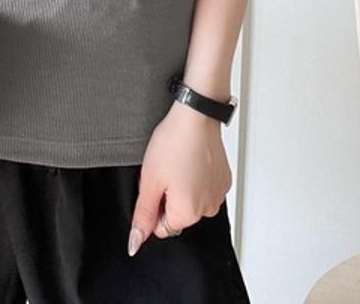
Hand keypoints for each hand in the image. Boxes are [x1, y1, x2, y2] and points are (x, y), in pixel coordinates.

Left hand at [127, 101, 232, 256]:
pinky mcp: (224, 179)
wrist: (196, 115)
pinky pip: (203, 188)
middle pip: (177, 214)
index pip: (161, 227)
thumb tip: (135, 243)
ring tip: (177, 162)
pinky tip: (190, 159)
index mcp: (188, 214)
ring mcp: (218, 194)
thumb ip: (143, 215)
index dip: (152, 204)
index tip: (154, 182)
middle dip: (167, 196)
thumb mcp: (149, 180)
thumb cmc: (173, 143)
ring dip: (181, 187)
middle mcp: (208, 209)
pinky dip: (195, 177)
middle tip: (164, 170)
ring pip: (191, 201)